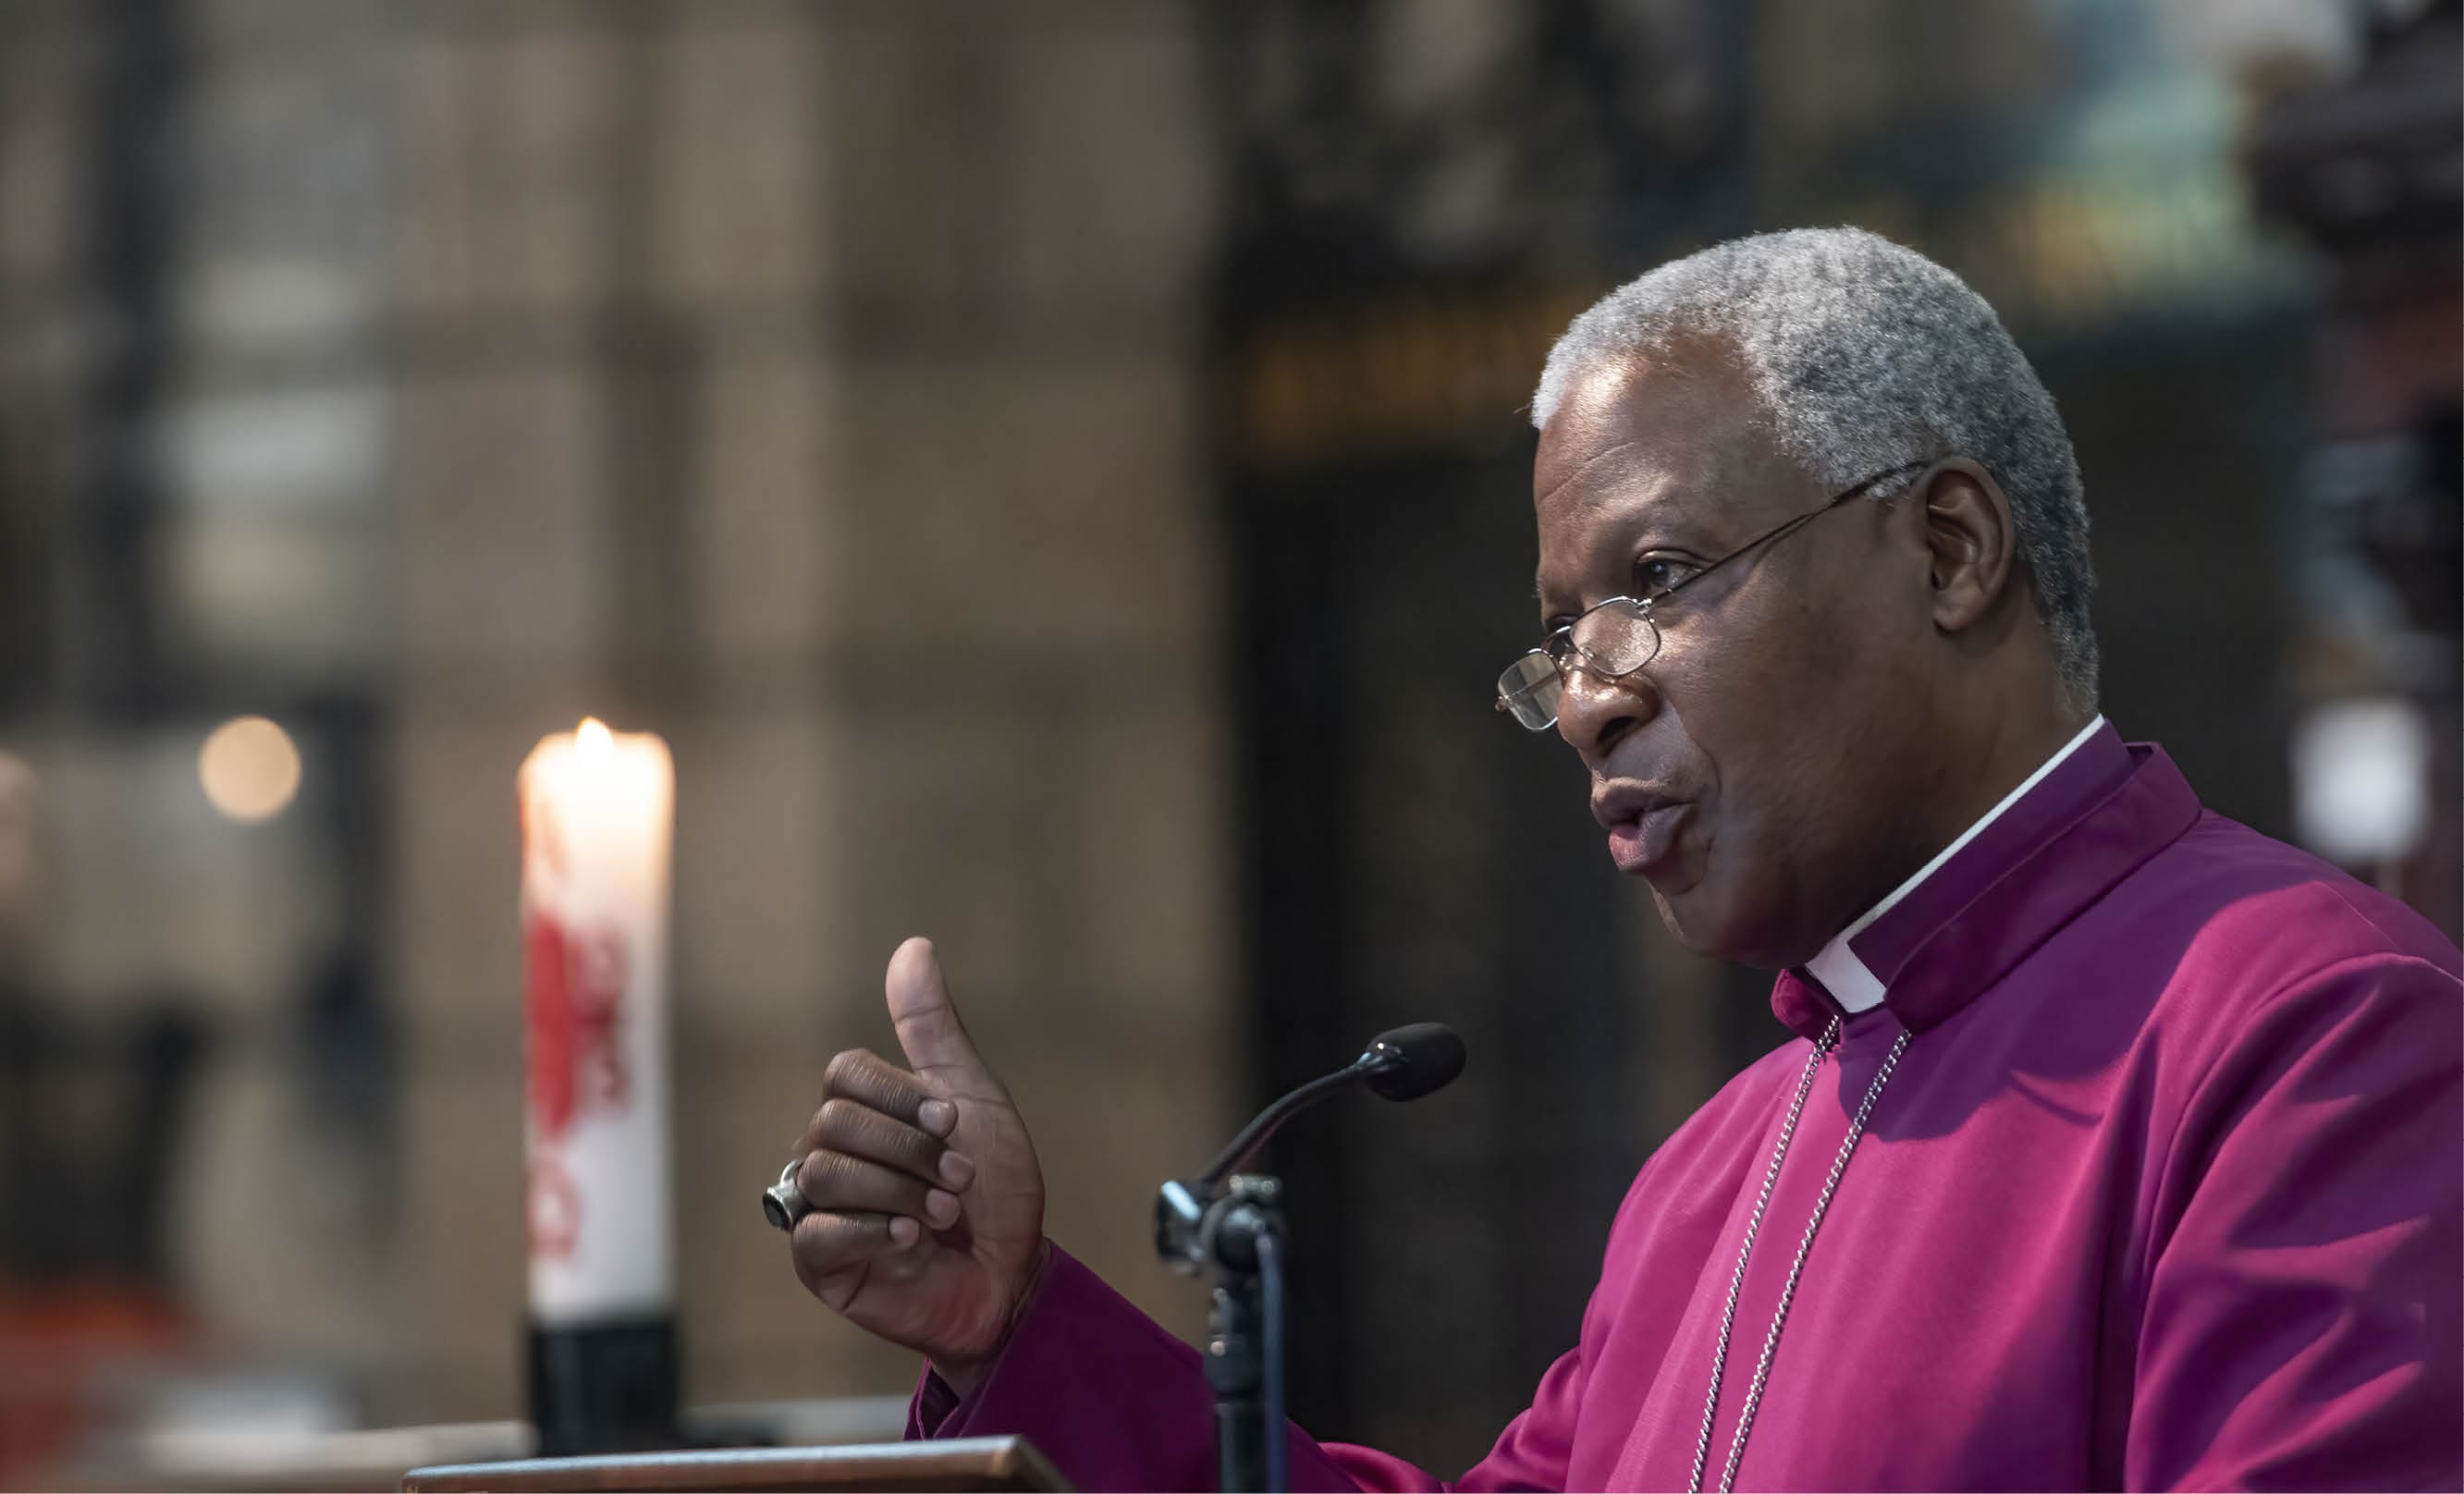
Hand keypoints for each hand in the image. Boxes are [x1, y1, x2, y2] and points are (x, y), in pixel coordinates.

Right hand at [787, 937, 1046, 1391]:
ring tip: (941, 1214)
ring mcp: (819, 1210)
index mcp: (864, 1111)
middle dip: (909, 1151)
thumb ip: (934, 1030)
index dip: (900, 1096)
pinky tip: (910, 1240)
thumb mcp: (974, 1099)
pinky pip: (813, 1233)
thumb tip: (913, 946)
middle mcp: (831, 1153)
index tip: (954, 1122)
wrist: (1013, 1275)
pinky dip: (870, 1230)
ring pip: (824, 1173)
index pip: (846, 1073)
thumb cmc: (994, 1190)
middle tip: (957, 1181)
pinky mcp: (820, 1264)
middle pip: (836, 1122)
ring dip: (897, 1191)